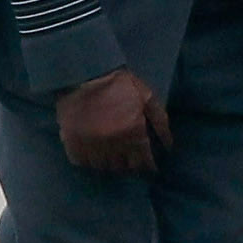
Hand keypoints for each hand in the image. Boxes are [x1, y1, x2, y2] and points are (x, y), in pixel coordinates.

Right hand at [55, 67, 172, 174]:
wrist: (83, 75)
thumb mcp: (146, 97)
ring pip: (105, 167)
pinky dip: (91, 161)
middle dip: (131, 164)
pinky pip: (84, 164)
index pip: (144, 162)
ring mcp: (92, 147)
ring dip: (112, 163)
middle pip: (125, 167)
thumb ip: (160, 121)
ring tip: (114, 155)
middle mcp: (114, 145)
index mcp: (134, 133)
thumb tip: (169, 145)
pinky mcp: (73, 146)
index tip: (150, 166)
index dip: (148, 166)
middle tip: (132, 158)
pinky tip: (95, 153)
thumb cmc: (118, 84)